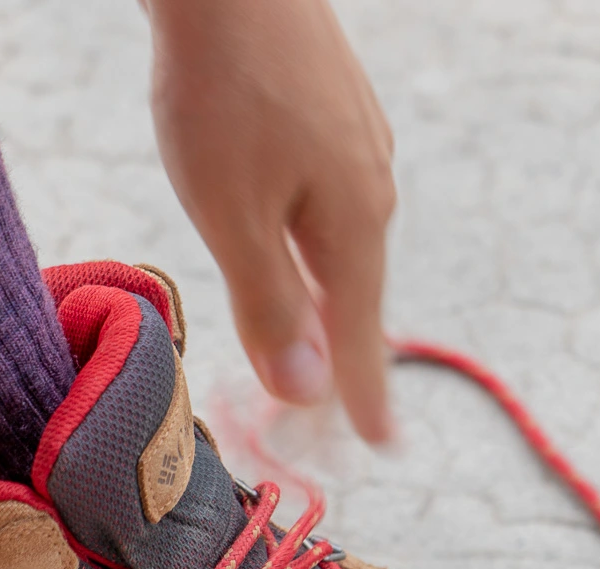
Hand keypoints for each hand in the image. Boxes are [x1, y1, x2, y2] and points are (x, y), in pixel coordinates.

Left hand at [146, 0, 396, 442]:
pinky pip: (330, 199)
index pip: (361, 334)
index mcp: (353, 224)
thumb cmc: (221, 91)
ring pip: (342, 242)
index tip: (379, 446)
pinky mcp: (332, 106)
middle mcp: (370, 185)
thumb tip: (306, 391)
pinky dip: (313, 244)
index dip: (362, 394)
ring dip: (327, 298)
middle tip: (339, 413)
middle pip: (356, 291)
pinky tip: (298, 240)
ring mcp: (356, 140)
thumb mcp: (233, 215)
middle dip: (343, 355)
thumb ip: (269, 304)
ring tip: (320, 339)